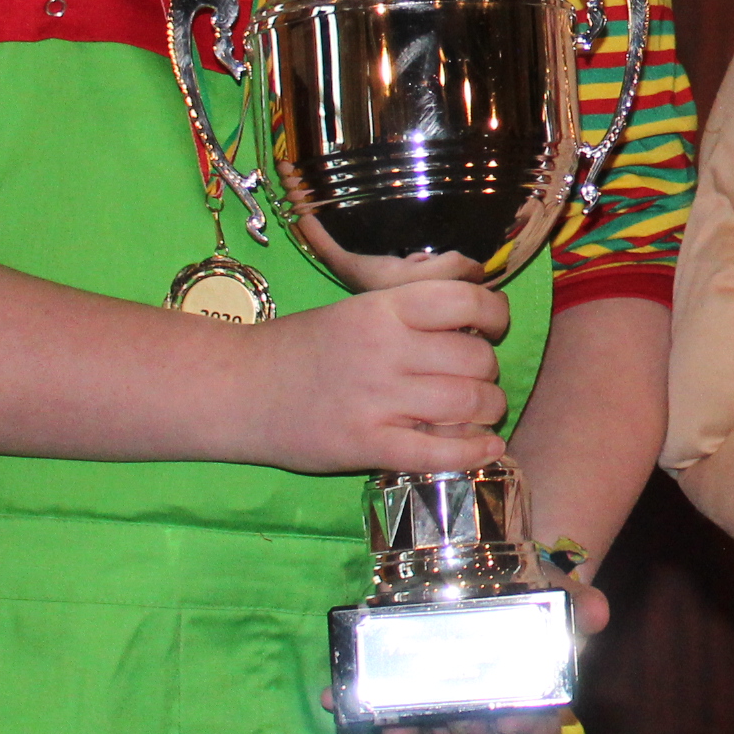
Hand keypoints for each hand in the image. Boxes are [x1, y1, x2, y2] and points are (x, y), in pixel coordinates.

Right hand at [238, 281, 509, 475]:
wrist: (238, 389)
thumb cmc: (302, 345)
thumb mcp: (359, 306)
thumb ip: (414, 299)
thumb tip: (477, 280)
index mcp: (384, 309)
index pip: (468, 302)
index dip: (495, 314)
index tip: (492, 326)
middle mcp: (386, 350)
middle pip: (476, 359)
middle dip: (488, 370)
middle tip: (476, 376)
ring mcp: (377, 401)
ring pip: (468, 403)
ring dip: (487, 408)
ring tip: (480, 410)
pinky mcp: (368, 446)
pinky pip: (439, 452)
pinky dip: (473, 451)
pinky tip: (487, 447)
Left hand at [384, 579, 609, 733]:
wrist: (480, 576)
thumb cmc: (524, 593)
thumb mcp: (552, 591)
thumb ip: (576, 602)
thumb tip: (598, 613)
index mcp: (532, 702)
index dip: (529, 732)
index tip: (516, 714)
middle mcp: (492, 720)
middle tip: (473, 717)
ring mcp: (453, 720)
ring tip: (429, 718)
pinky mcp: (420, 715)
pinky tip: (394, 724)